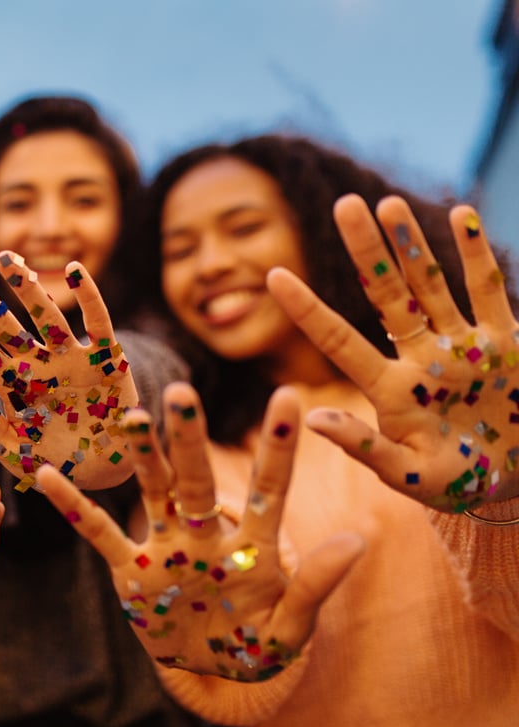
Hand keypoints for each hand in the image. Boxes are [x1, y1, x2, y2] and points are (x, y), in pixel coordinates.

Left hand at [0, 248, 138, 490]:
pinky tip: (74, 270)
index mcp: (8, 381)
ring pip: (44, 314)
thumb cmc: (50, 460)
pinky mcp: (106, 359)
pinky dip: (89, 296)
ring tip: (4, 257)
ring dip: (26, 286)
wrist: (103, 474)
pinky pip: (98, 322)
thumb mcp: (10, 445)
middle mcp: (35, 361)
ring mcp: (70, 357)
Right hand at [38, 384, 364, 680]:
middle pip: (198, 480)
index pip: (269, 487)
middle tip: (184, 391)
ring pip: (152, 492)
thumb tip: (357, 541)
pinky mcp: (131, 570)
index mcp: (252, 545)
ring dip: (140, 457)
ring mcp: (166, 547)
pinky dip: (75, 508)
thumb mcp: (290, 627)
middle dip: (190, 439)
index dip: (278, 445)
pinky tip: (46, 477)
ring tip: (128, 415)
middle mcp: (207, 533)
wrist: (211, 669)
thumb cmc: (256, 644)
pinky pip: (98, 534)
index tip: (289, 395)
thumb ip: (314, 585)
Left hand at [269, 196, 518, 518]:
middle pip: (385, 294)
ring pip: (431, 283)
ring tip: (388, 201)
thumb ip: (364, 447)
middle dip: (365, 251)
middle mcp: (420, 357)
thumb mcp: (408, 474)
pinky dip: (475, 254)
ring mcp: (462, 345)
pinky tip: (460, 214)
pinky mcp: (506, 342)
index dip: (306, 309)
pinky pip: (487, 289)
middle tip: (343, 205)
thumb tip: (312, 419)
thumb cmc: (457, 484)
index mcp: (388, 388)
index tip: (271, 275)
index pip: (337, 339)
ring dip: (411, 243)